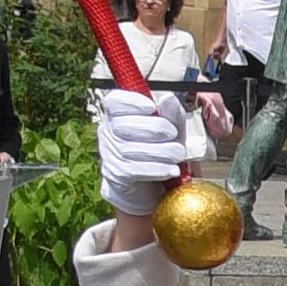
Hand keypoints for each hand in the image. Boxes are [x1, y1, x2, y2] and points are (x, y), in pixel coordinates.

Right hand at [89, 85, 191, 218]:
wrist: (151, 188)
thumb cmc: (159, 152)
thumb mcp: (171, 130)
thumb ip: (171, 114)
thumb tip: (167, 98)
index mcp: (117, 114)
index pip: (114, 101)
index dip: (132, 102)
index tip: (152, 106)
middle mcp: (108, 132)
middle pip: (124, 124)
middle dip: (154, 129)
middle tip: (173, 135)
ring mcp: (109, 153)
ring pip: (131, 148)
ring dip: (161, 151)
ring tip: (178, 155)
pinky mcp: (116, 174)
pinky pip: (134, 169)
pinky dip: (156, 169)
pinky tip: (171, 170)